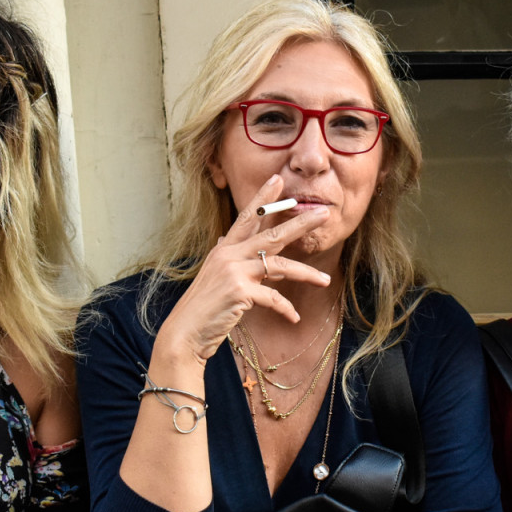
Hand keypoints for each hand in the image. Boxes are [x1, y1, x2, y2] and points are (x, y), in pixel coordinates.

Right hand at [156, 176, 334, 365]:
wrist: (186, 331)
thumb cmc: (203, 307)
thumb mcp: (214, 274)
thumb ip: (225, 255)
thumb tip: (227, 236)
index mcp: (224, 249)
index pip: (247, 217)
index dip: (263, 197)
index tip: (278, 180)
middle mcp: (228, 254)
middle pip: (271, 234)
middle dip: (300, 223)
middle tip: (323, 214)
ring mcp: (234, 272)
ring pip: (280, 265)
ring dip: (306, 273)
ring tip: (325, 279)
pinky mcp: (240, 292)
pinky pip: (273, 297)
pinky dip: (285, 309)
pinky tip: (294, 318)